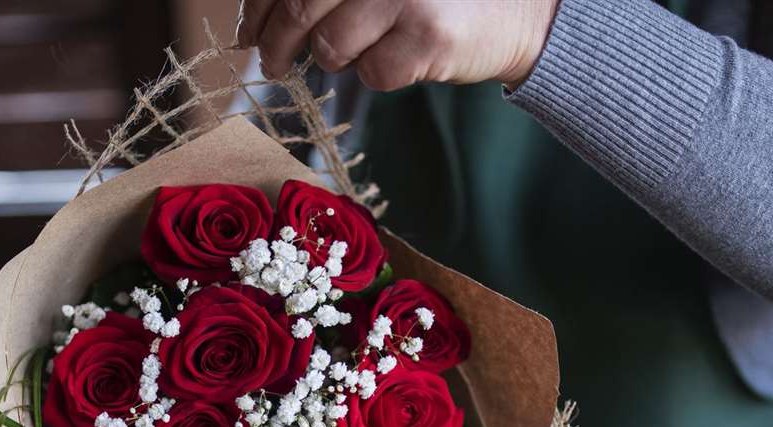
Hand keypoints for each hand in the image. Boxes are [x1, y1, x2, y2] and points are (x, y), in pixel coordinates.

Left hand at [236, 0, 560, 91]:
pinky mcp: (428, 37)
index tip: (249, 28)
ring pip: (332, 47)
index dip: (260, 4)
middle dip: (276, 43)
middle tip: (271, 62)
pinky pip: (372, 74)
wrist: (524, 8)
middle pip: (300, 5)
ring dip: (336, 57)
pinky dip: (379, 74)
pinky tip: (402, 57)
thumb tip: (259, 15)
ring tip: (360, 48)